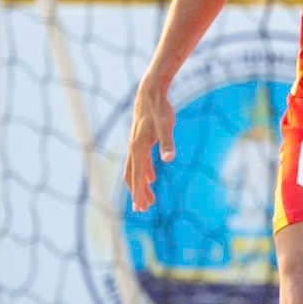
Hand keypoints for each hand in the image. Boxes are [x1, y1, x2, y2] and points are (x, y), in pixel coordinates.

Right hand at [123, 77, 175, 210]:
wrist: (151, 93)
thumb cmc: (159, 110)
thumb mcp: (166, 127)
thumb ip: (167, 143)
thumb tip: (169, 159)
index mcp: (138, 149)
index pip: (136, 177)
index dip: (138, 193)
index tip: (140, 208)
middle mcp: (134, 149)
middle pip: (133, 177)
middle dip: (138, 193)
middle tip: (143, 210)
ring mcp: (136, 145)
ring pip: (136, 170)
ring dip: (141, 185)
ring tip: (149, 200)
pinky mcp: (141, 141)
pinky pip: (140, 161)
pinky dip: (145, 172)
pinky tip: (152, 179)